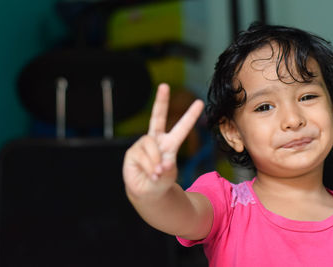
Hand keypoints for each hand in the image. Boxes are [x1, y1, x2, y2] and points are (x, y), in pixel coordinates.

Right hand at [123, 83, 203, 199]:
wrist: (147, 191)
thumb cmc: (161, 181)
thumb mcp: (169, 175)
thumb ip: (167, 168)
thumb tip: (160, 164)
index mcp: (170, 143)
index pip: (181, 127)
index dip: (190, 115)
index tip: (200, 102)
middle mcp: (156, 140)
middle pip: (157, 117)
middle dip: (160, 101)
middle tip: (164, 86)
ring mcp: (143, 145)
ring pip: (151, 147)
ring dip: (155, 162)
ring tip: (157, 173)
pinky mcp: (132, 152)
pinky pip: (142, 156)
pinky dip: (149, 167)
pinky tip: (150, 174)